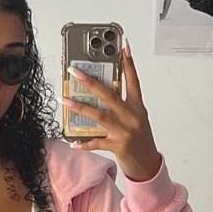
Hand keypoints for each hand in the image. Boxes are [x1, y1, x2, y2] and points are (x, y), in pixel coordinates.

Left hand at [63, 43, 161, 181]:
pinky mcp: (118, 146)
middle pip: (109, 94)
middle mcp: (132, 116)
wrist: (148, 164)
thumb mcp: (136, 118)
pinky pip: (97, 142)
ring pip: (99, 115)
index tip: (123, 47)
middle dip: (90, 82)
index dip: (128, 63)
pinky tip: (73, 143)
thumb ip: (122, 105)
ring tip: (64, 99)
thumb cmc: (140, 139)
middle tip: (74, 71)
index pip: (133, 80)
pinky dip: (84, 143)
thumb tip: (99, 93)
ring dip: (79, 107)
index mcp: (138, 107)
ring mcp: (125, 131)